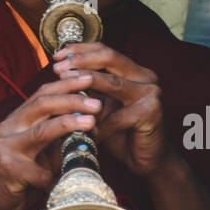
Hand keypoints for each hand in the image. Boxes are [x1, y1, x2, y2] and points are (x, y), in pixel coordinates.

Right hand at [0, 72, 102, 209]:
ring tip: (91, 121)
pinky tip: (68, 179)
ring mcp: (5, 148)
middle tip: (96, 102)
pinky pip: (42, 171)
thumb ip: (55, 139)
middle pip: (41, 104)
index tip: (88, 78)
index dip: (65, 84)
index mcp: (14, 121)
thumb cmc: (16, 179)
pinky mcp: (8, 170)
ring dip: (69, 124)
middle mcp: (7, 129)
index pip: (41, 94)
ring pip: (41, 131)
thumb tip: (90, 124)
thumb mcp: (35, 153)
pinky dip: (59, 175)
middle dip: (71, 99)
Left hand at [51, 42, 172, 179]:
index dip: (80, 50)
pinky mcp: (151, 113)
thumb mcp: (102, 104)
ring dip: (85, 83)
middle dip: (81, 61)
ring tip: (64, 86)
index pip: (105, 50)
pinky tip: (79, 126)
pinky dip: (97, 122)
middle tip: (58, 69)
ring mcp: (151, 93)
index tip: (58, 56)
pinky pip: (117, 116)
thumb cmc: (121, 131)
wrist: (147, 159)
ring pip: (113, 83)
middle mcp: (145, 77)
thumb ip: (90, 88)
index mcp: (134, 70)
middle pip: (109, 58)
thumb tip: (60, 71)